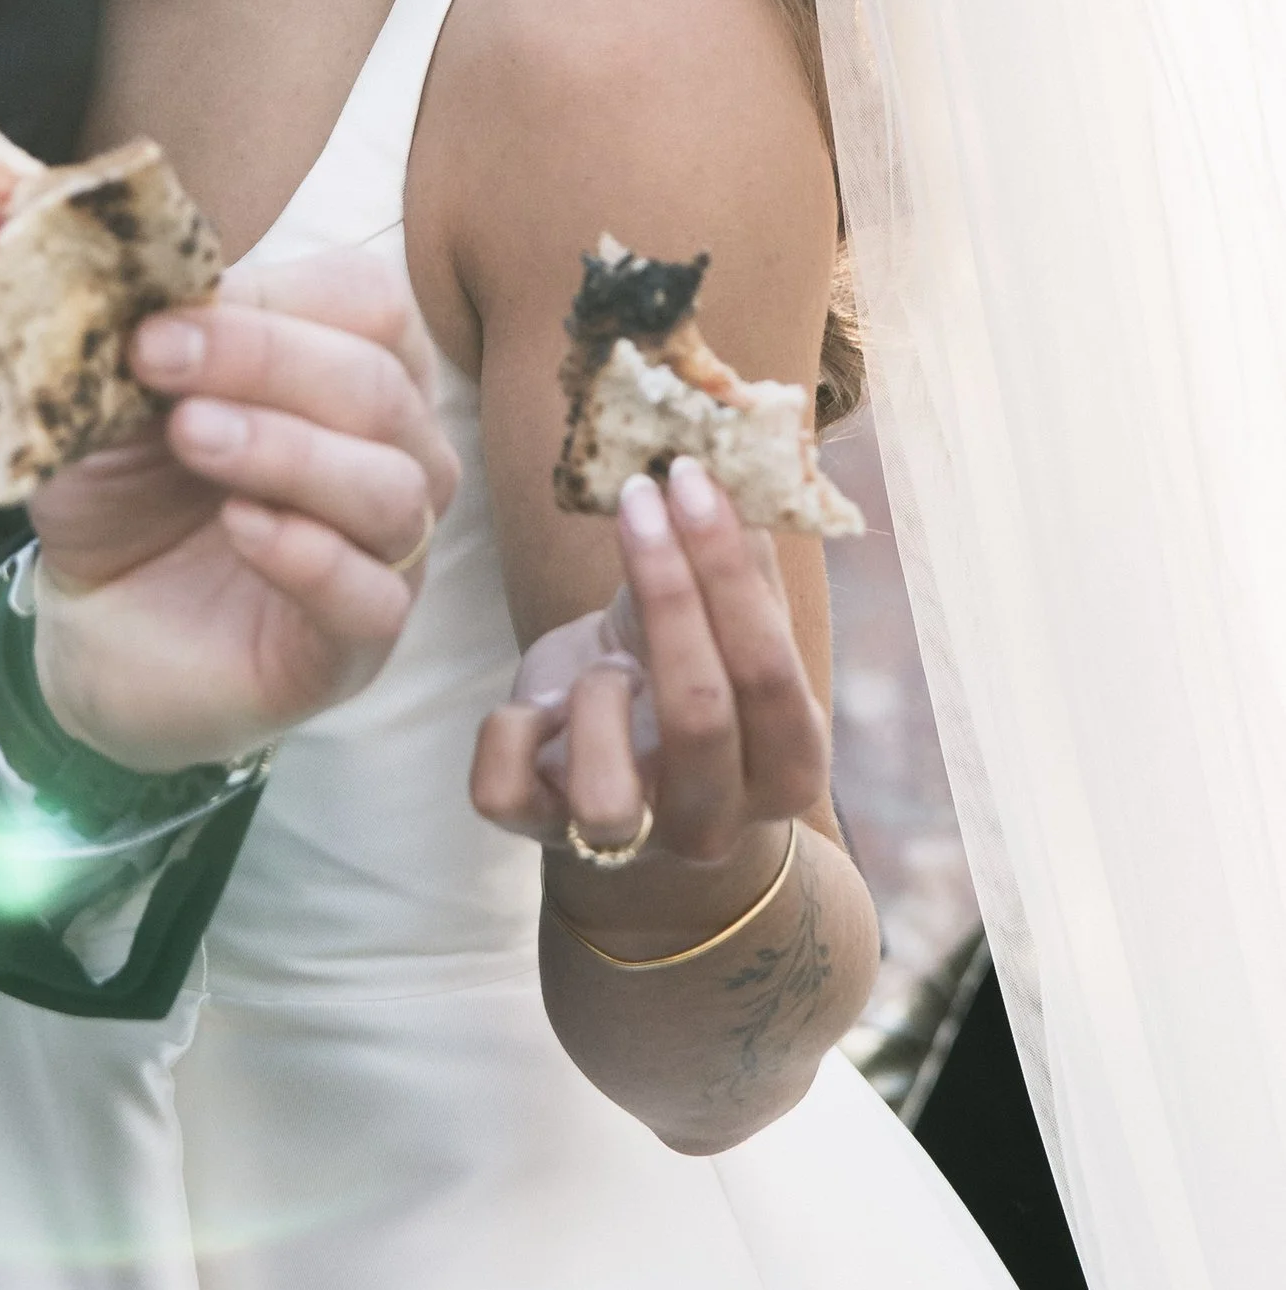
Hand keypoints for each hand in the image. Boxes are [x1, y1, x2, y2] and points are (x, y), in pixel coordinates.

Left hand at [27, 246, 457, 773]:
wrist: (91, 617)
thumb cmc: (128, 485)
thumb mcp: (117, 396)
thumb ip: (144, 336)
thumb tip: (142, 275)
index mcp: (354, 364)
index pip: (368, 303)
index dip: (271, 300)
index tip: (158, 317)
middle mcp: (394, 452)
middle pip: (381, 386)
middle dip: (265, 359)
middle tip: (158, 357)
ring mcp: (386, 553)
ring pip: (391, 488)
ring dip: (286, 450)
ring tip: (190, 436)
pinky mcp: (353, 647)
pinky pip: (372, 599)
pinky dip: (308, 556)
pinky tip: (238, 526)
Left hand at [471, 458, 826, 873]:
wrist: (622, 778)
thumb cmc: (676, 678)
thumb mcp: (717, 625)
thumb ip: (739, 559)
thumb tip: (743, 447)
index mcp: (786, 767)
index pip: (770, 671)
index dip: (727, 568)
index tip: (689, 475)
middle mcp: (715, 822)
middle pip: (700, 713)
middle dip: (666, 591)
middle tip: (639, 495)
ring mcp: (625, 842)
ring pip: (608, 794)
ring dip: (595, 699)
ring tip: (601, 664)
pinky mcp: (535, 830)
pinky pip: (502, 791)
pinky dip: (507, 728)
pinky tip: (536, 701)